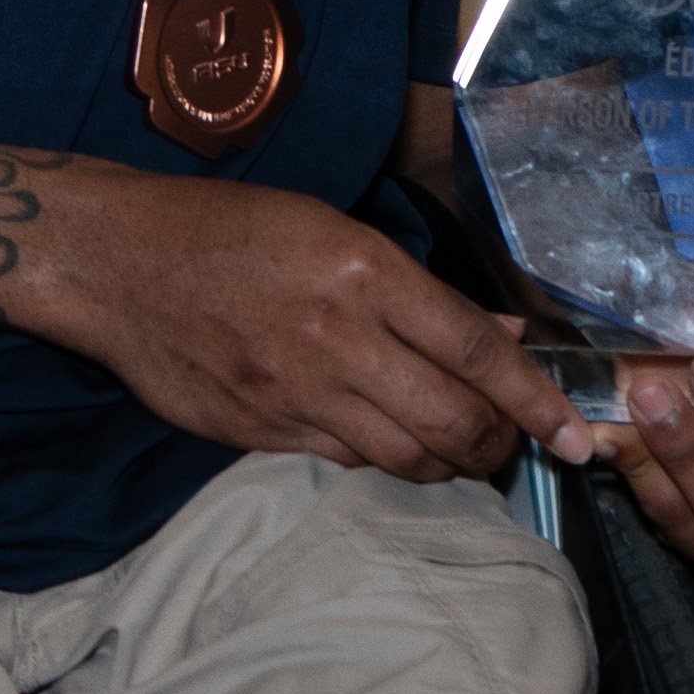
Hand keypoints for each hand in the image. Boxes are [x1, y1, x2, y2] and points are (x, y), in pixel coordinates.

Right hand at [0, 170, 575, 484]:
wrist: (117, 263)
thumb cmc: (233, 229)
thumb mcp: (336, 230)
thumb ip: (421, 293)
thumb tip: (501, 337)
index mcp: (363, 274)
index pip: (474, 351)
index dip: (535, 400)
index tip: (575, 434)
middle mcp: (333, 339)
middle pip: (449, 421)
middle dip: (496, 445)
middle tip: (507, 443)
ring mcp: (291, 393)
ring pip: (401, 457)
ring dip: (445, 464)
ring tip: (458, 451)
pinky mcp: (255, 431)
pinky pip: (342, 461)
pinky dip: (380, 459)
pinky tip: (388, 442)